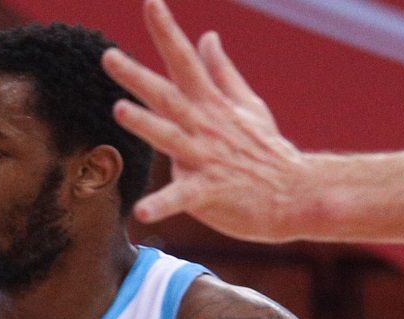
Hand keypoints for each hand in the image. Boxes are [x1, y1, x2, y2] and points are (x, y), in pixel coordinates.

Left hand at [101, 0, 309, 241]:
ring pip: (171, 137)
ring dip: (146, 124)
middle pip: (167, 95)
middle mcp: (205, 126)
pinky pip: (182, 198)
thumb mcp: (246, 105)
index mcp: (210, 105)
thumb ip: (221, 72)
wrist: (296, 193)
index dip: (166, 32)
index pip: (184, 61)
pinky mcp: (209, 191)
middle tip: (107, 57)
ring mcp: (206, 158)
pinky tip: (141, 212)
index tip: (150, 2)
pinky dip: (162, 204)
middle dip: (137, 76)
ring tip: (119, 111)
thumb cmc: (265, 151)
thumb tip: (208, 36)